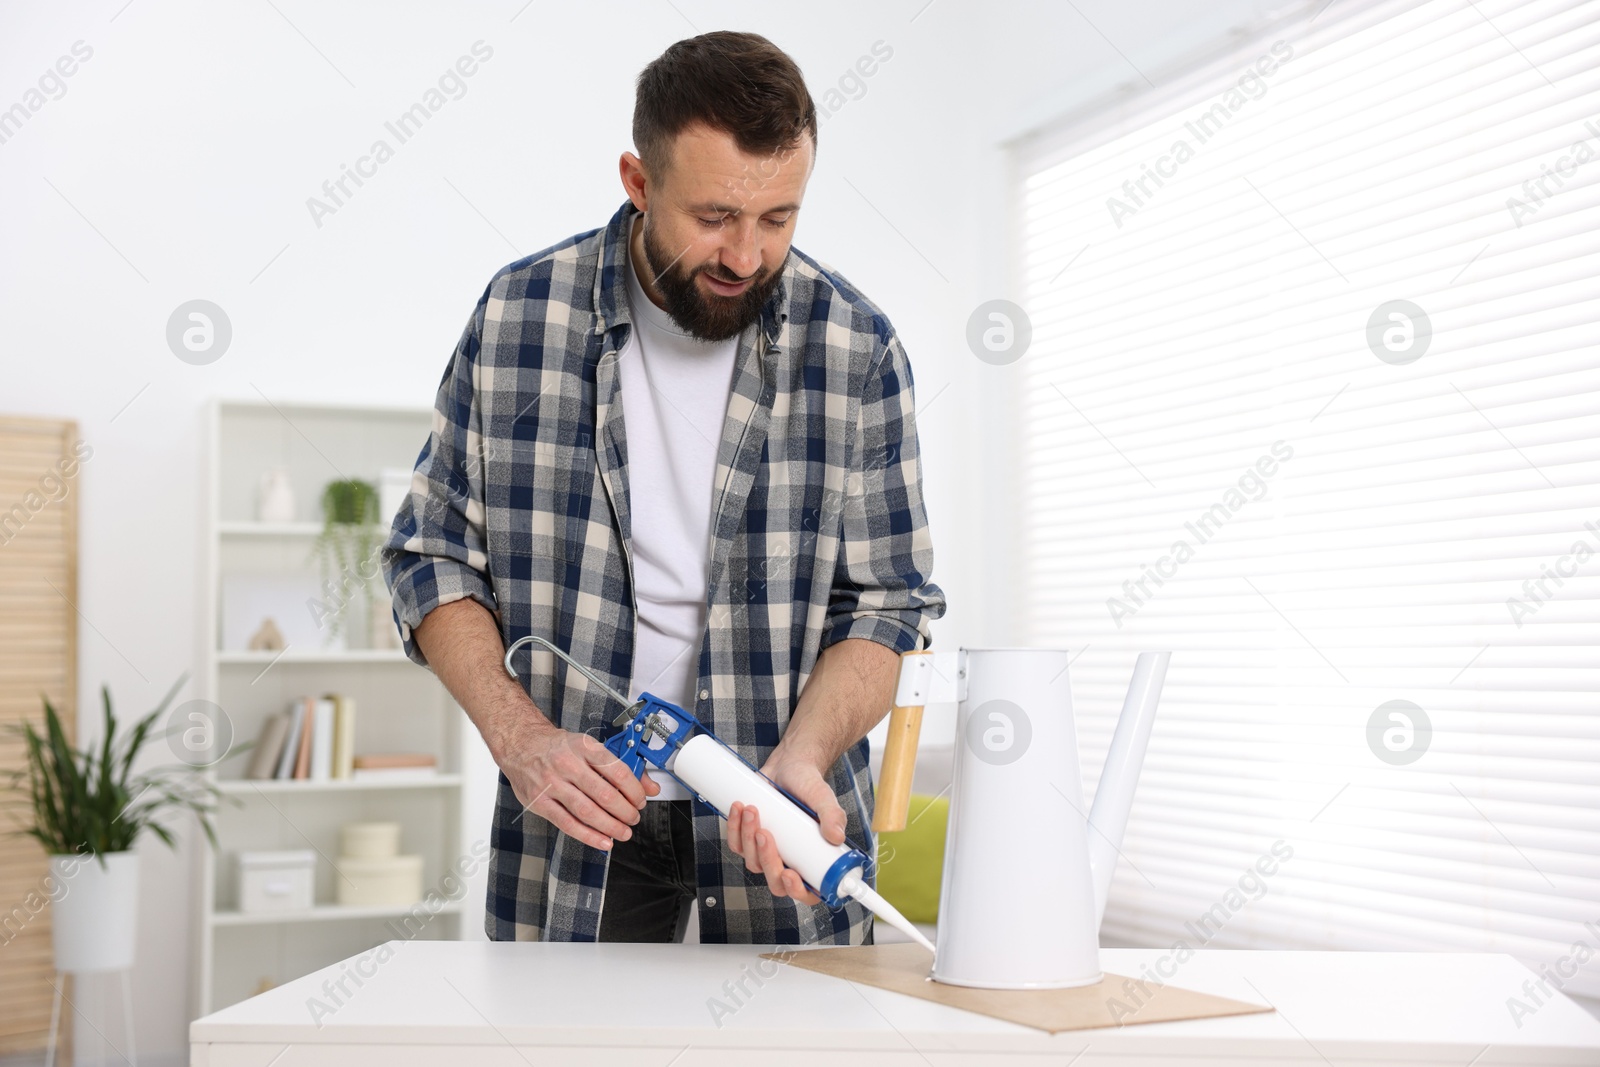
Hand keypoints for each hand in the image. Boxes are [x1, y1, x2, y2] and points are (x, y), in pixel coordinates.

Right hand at [499, 721, 659, 849]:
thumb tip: (649, 786)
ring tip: (623, 832)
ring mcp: (552, 784)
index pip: (616, 771)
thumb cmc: (558, 747)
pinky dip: (588, 836)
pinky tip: (603, 841)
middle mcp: (567, 764)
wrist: (521, 745)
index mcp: (584, 747)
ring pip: (587, 811)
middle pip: (603, 794)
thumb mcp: (589, 747)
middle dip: (624, 811)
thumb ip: (620, 766)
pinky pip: (567, 823)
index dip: (634, 790)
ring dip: (610, 826)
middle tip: (633, 818)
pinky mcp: (540, 802)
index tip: (640, 800)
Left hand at [726, 751, 846, 906]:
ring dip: (748, 839)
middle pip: (774, 880)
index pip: (807, 892)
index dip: (797, 891)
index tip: (789, 874)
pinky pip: (737, 844)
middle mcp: (789, 860)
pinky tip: (739, 808)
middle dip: (767, 859)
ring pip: (753, 862)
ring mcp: (767, 851)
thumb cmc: (809, 783)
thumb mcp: (822, 797)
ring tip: (753, 810)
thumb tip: (836, 837)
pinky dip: (735, 828)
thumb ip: (832, 815)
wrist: (790, 764)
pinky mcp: (749, 838)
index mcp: (811, 859)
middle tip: (765, 833)